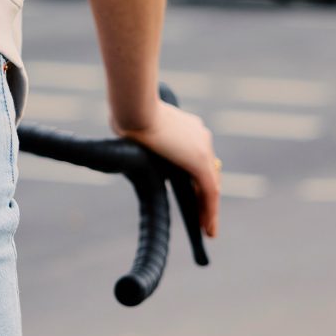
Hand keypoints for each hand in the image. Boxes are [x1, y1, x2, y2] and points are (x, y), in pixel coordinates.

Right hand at [113, 101, 219, 237]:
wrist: (134, 107)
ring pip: (211, 184)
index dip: (197, 178)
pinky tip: (206, 228)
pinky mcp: (199, 163)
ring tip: (207, 228)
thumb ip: (139, 136)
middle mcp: (200, 136)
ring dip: (209, 208)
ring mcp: (202, 148)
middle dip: (205, 196)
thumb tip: (125, 137)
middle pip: (209, 172)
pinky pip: (209, 192)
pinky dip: (210, 211)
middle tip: (204, 217)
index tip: (193, 192)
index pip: (197, 156)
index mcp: (187, 127)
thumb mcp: (135, 125)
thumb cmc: (127, 111)